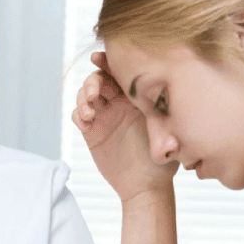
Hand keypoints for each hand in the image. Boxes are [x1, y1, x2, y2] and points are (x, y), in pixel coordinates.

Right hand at [72, 52, 177, 201]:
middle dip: (93, 81)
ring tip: (90, 111)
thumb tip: (161, 88)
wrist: (148, 186)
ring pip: (85, 95)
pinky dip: (79, 113)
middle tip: (94, 93)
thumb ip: (158, 109)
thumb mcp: (165, 131)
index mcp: (137, 97)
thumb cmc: (162, 159)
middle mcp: (119, 103)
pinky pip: (78, 116)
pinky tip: (87, 120)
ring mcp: (104, 117)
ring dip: (83, 97)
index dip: (107, 62)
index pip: (119, 73)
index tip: (98, 58)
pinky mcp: (92, 132)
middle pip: (99, 79)